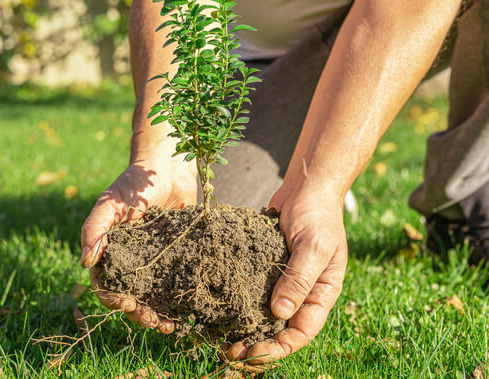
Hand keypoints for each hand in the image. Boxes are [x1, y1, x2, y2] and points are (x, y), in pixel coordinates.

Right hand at [80, 151, 196, 332]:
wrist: (169, 166)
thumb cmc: (134, 182)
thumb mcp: (110, 203)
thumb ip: (95, 229)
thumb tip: (85, 263)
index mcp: (110, 252)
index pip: (105, 285)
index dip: (113, 299)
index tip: (127, 304)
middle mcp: (131, 261)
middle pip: (130, 297)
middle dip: (139, 314)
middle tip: (154, 322)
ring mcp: (155, 261)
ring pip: (154, 297)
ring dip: (159, 314)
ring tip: (171, 326)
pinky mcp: (177, 258)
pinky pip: (177, 284)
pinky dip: (180, 300)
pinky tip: (189, 312)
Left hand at [226, 182, 347, 363]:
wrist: (306, 186)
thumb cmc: (317, 213)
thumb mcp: (312, 246)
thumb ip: (298, 278)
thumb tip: (280, 313)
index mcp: (322, 293)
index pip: (302, 332)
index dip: (279, 348)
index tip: (254, 354)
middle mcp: (303, 291)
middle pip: (281, 328)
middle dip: (258, 343)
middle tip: (230, 351)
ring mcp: (284, 279)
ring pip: (265, 312)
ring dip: (246, 326)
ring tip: (221, 336)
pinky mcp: (266, 266)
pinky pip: (253, 289)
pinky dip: (239, 300)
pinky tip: (219, 305)